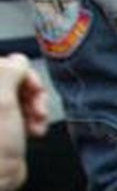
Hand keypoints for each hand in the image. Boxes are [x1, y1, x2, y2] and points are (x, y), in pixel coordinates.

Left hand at [0, 53, 46, 190]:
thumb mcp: (2, 99)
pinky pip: (22, 113)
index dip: (21, 73)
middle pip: (12, 80)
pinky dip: (33, 120)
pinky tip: (35, 130)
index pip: (3, 65)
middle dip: (32, 93)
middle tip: (37, 107)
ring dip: (35, 108)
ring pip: (20, 97)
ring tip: (38, 122)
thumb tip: (17, 60)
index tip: (31, 86)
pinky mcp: (2, 127)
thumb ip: (11, 71)